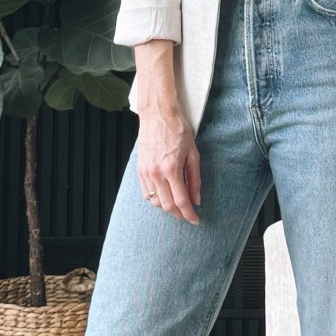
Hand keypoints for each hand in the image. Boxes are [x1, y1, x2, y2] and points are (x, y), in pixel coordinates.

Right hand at [135, 104, 201, 223]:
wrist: (158, 115)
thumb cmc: (178, 131)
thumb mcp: (193, 154)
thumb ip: (195, 179)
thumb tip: (196, 200)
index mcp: (171, 169)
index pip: (181, 201)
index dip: (189, 214)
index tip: (196, 220)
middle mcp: (156, 173)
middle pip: (167, 205)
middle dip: (179, 214)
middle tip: (188, 215)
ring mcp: (145, 172)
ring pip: (155, 201)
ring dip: (167, 208)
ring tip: (178, 205)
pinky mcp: (139, 170)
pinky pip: (146, 193)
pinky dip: (156, 199)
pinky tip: (165, 196)